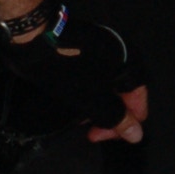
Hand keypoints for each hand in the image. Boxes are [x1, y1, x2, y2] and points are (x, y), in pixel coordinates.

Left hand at [0, 14, 147, 143]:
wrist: (35, 37)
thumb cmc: (68, 69)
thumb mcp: (95, 101)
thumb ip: (117, 119)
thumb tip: (137, 134)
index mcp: (130, 63)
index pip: (139, 102)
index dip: (126, 123)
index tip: (107, 136)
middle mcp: (121, 52)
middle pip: (124, 93)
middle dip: (110, 116)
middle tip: (93, 132)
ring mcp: (102, 47)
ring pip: (108, 85)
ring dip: (99, 104)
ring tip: (83, 119)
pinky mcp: (85, 46)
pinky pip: (95, 73)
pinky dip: (90, 90)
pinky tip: (77, 101)